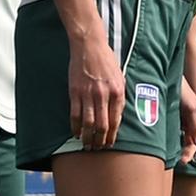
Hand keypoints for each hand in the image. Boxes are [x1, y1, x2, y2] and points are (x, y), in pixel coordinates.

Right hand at [65, 23, 127, 147]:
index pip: (116, 120)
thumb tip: (118, 114)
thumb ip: (119, 95)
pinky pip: (75, 114)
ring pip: (88, 123)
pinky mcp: (75, 92)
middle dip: (100, 140)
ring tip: (87, 145)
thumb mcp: (120, 77)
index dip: (113, 134)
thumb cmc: (106, 61)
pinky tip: (76, 133)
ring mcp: (88, 94)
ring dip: (88, 137)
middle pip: (102, 125)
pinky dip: (75, 126)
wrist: (89, 47)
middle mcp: (104, 95)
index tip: (110, 144)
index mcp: (117, 91)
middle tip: (98, 148)